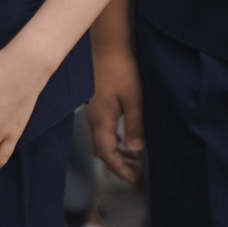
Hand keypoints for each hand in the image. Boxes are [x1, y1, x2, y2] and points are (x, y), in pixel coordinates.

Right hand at [86, 44, 145, 182]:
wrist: (107, 47)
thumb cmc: (120, 69)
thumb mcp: (134, 98)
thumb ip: (135, 125)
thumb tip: (136, 149)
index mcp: (101, 120)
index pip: (107, 154)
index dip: (120, 170)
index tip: (135, 179)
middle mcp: (92, 118)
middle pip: (100, 151)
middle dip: (117, 165)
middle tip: (136, 173)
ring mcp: (91, 112)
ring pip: (99, 141)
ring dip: (114, 154)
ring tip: (133, 159)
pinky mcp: (94, 105)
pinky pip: (99, 131)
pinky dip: (111, 141)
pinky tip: (123, 139)